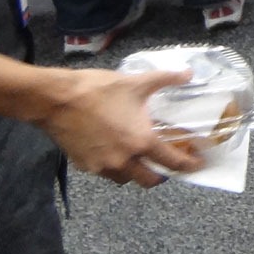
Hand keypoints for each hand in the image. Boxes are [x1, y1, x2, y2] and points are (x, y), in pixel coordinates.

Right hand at [36, 67, 204, 187]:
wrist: (57, 100)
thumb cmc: (99, 90)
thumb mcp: (137, 82)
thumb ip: (167, 79)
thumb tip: (188, 74)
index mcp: (141, 142)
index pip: (171, 162)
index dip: (187, 165)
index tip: (197, 165)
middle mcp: (123, 160)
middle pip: (148, 180)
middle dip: (161, 175)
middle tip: (167, 164)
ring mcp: (102, 166)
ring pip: (125, 179)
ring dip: (136, 173)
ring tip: (141, 157)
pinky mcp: (84, 166)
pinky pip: (105, 173)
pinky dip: (115, 166)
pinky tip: (115, 151)